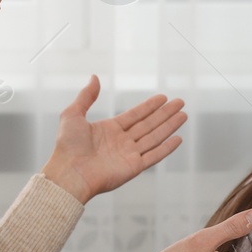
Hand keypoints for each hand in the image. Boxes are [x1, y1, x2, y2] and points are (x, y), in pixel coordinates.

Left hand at [41, 76, 185, 202]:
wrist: (69, 173)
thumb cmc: (67, 146)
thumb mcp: (72, 114)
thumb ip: (86, 96)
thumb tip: (94, 77)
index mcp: (110, 130)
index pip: (135, 115)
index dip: (149, 106)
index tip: (163, 97)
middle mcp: (122, 142)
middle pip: (149, 124)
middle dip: (165, 113)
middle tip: (180, 102)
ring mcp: (129, 155)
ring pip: (155, 137)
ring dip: (170, 126)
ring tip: (183, 115)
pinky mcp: (133, 167)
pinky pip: (154, 156)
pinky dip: (167, 148)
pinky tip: (178, 138)